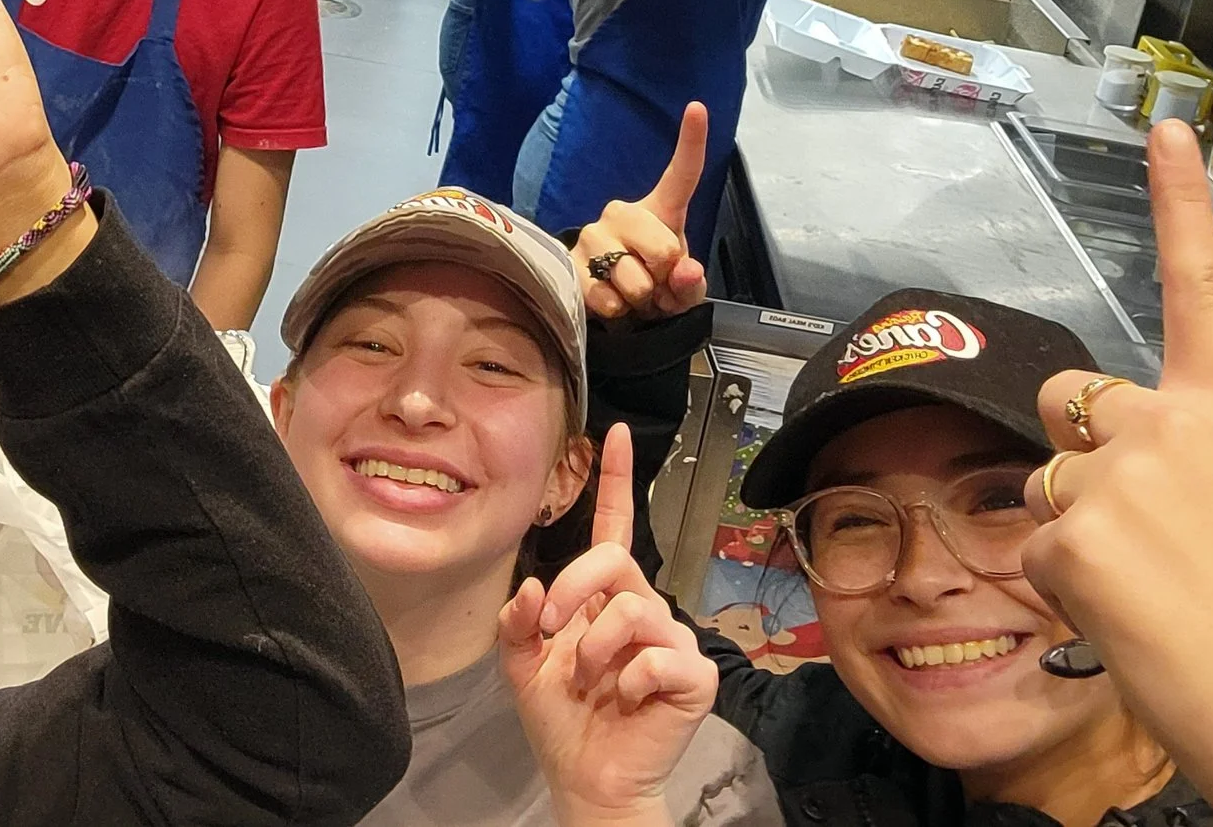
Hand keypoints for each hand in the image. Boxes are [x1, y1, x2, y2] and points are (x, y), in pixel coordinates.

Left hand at [503, 425, 717, 826]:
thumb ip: (518, 621)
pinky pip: (658, 656)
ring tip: (591, 683)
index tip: (613, 433)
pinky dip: (627, 681)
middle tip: (554, 629)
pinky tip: (624, 701)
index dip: (615, 479)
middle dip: (574, 589)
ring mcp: (671, 640)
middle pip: (614, 562)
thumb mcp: (521, 664)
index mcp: (604, 598)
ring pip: (632, 609)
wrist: (587, 778)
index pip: (613, 528)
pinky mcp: (693, 675)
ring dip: (594, 649)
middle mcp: (642, 608)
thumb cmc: (562, 720)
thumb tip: (535, 585)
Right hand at [575, 104, 709, 319]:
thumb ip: (691, 283)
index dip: (691, 142)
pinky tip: (612, 302)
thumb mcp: (683, 292)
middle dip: (665, 279)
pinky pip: (609, 298)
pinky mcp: (571, 261)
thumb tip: (685, 271)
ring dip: (640, 300)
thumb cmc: (655, 290)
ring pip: (635, 280)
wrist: (614, 312)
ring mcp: (593, 235)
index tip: (698, 108)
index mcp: (657, 210)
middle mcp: (621, 213)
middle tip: (655, 285)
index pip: (680, 175)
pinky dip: (618, 311)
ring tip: (632, 296)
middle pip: (663, 249)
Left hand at [1018, 124, 1212, 826]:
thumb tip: (1130, 464)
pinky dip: (1064, 586)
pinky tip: (1127, 618)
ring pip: (1045, 484)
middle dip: (1078, 451)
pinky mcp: (1066, 536)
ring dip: (1075, 531)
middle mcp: (1165, 425)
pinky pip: (1032, 549)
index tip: (1161, 127)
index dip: (1177, 202)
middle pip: (1068, 403)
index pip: (1198, 285)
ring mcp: (1110, 477)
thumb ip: (1192, 457)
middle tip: (1142, 534)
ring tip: (1153, 592)